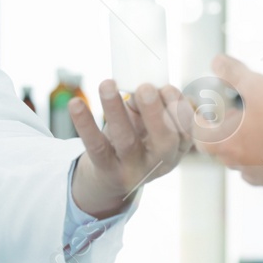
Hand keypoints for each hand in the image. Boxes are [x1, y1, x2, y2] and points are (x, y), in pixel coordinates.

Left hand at [70, 80, 193, 217]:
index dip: (179, 108)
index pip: (186, 130)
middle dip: (156, 112)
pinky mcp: (106, 170)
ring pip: (127, 141)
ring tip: (107, 85)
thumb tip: (137, 88)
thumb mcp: (150, 124)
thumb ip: (149, 105)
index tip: (166, 87)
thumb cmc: (137, 139)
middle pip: (164, 140)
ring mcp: (133, 169)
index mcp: (178, 147)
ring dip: (116, 110)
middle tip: (146, 88)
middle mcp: (159, 162)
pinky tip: (75, 104)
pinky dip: (85, 124)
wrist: (112, 177)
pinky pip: (96, 146)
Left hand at [198, 54, 262, 196]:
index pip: (199, 134)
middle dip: (227, 130)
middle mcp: (240, 166)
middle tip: (238, 113)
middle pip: (222, 148)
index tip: (208, 109)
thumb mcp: (259, 86)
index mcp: (226, 143)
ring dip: (250, 146)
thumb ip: (234, 74)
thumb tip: (216, 62)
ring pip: (246, 163)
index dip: (201, 119)